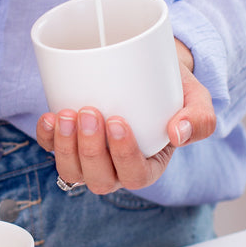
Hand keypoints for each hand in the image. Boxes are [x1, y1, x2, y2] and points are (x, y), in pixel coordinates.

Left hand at [35, 39, 216, 195]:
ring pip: (72, 171)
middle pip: (99, 178)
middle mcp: (117, 168)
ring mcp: (90, 157)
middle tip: (90, 112)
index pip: (135, 175)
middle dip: (89, 150)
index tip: (117, 122)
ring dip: (65, 147)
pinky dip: (46, 138)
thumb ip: (199, 118)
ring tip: (67, 114)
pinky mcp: (70, 140)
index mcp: (149, 165)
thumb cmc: (173, 89)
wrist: (148, 68)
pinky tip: (49, 117)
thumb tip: (178, 133)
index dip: (123, 155)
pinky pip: (51, 151)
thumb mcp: (197, 100)